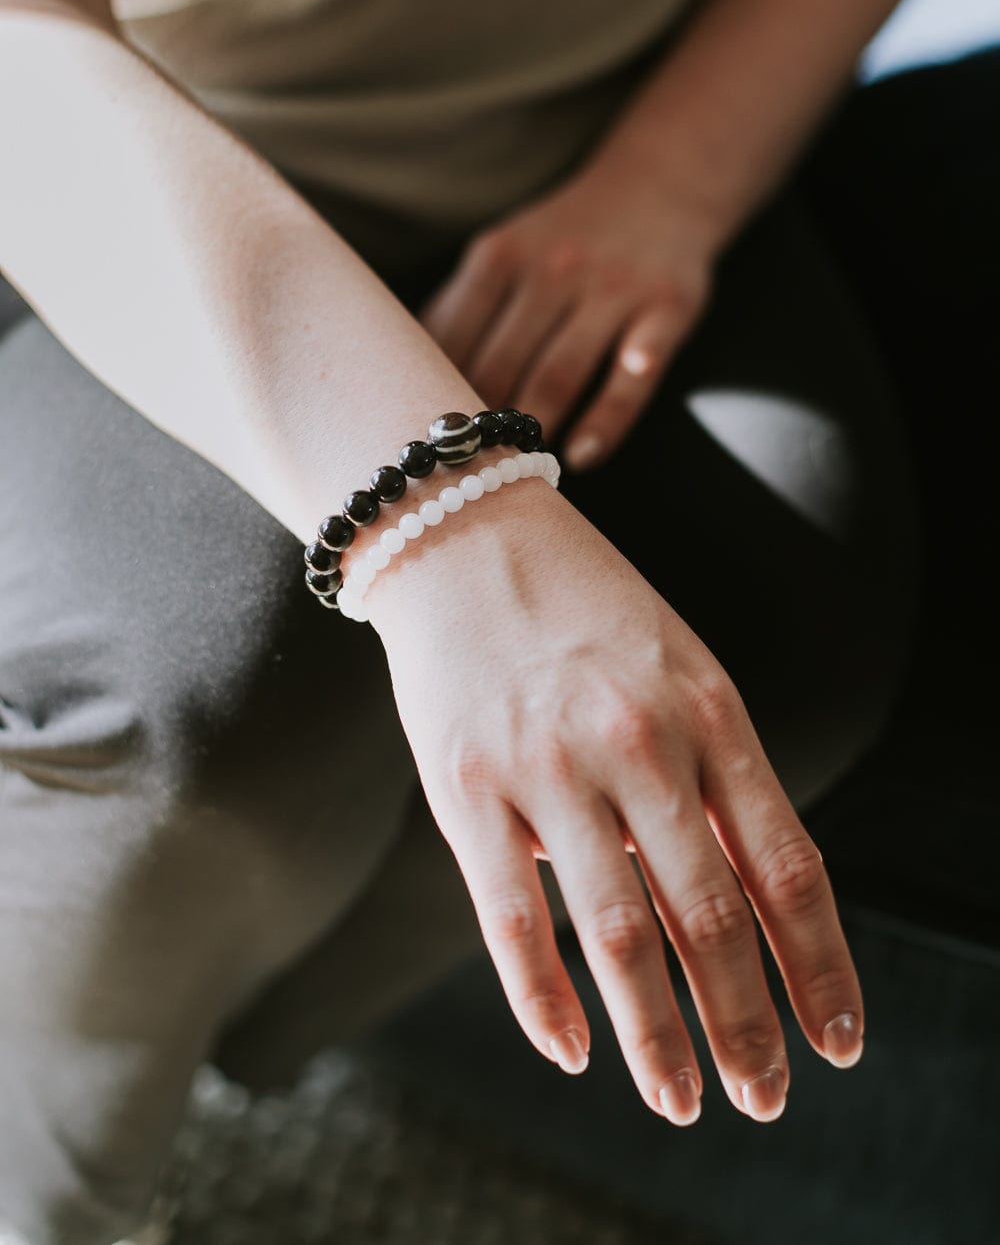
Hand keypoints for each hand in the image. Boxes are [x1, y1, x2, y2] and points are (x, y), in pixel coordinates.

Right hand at [368, 480, 864, 1125]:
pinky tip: (573, 1050)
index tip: (838, 1039)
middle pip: (710, 916)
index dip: (820, 965)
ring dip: (658, 1037)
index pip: (786, 866)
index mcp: (709, 713)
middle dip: (746, 1024)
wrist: (464, 535)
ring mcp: (548, 767)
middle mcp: (639, 744)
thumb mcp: (681, 667)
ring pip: (618, 933)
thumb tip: (758, 896)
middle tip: (765, 1097)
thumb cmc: (584, 608)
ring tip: (681, 1102)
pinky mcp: (467, 788)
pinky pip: (512, 919)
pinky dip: (545, 998)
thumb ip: (716, 775)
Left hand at [418, 152, 720, 470]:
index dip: (432, 392)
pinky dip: (607, 420)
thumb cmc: (565, 237)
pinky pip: (632, 375)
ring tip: (515, 476)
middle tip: (461, 475)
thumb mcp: (505, 250)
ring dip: (531, 430)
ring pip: (558, 374)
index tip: (420, 441)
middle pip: (500, 364)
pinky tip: (583, 455)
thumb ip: (461, 306)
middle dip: (477, 425)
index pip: (451, 339)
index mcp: (500, 256)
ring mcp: (612, 288)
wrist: (662, 181)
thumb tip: (403, 376)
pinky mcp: (667, 308)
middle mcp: (553, 269)